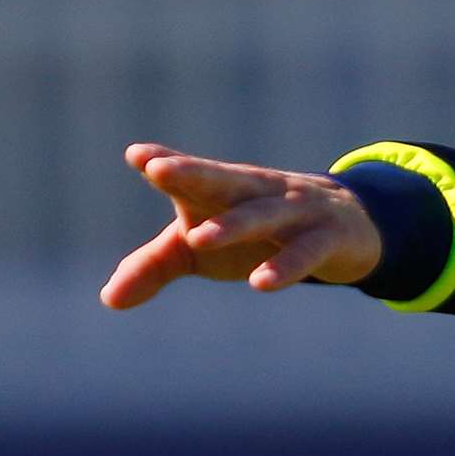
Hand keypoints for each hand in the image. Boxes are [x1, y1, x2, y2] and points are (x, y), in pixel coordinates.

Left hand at [100, 143, 383, 309]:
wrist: (346, 227)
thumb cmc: (257, 234)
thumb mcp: (203, 250)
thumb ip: (156, 266)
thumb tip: (108, 299)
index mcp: (222, 189)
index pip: (191, 173)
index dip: (165, 163)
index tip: (138, 156)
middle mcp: (257, 191)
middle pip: (223, 179)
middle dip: (192, 174)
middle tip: (159, 171)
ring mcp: (296, 210)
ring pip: (261, 213)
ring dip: (232, 224)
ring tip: (198, 238)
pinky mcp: (327, 237)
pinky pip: (305, 250)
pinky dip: (285, 265)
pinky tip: (262, 283)